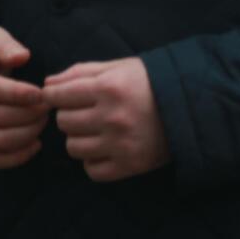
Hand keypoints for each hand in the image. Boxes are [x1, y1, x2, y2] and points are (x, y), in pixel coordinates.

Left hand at [44, 57, 168, 181]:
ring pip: (73, 148)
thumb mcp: (118, 67)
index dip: (52, 95)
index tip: (56, 96)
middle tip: (83, 111)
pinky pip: (92, 171)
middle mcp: (112, 117)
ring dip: (78, 138)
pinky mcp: (130, 165)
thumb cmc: (150, 82)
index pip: (58, 95)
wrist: (191, 106)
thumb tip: (48, 83)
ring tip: (94, 130)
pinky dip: (92, 161)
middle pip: (63, 122)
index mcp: (109, 87)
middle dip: (68, 115)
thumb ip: (81, 72)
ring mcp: (120, 144)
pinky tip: (103, 148)